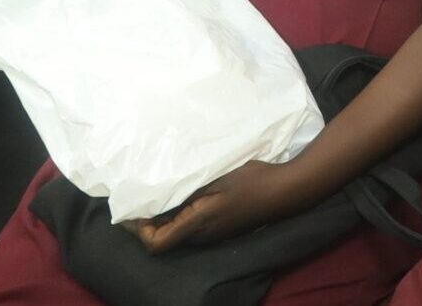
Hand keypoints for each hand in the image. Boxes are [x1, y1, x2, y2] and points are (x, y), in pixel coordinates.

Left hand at [125, 160, 299, 252]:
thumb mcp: (216, 178)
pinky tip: (184, 193)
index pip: (156, 243)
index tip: (135, 206)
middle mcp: (202, 235)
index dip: (138, 230)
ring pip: (176, 232)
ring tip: (160, 190)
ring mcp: (212, 234)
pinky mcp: (220, 228)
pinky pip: (190, 227)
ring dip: (164, 217)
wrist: (286, 190)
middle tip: (141, 194)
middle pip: (163, 238)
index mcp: (198, 223)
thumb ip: (186, 188)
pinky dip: (179, 215)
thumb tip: (156, 194)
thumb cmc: (253, 180)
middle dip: (147, 221)